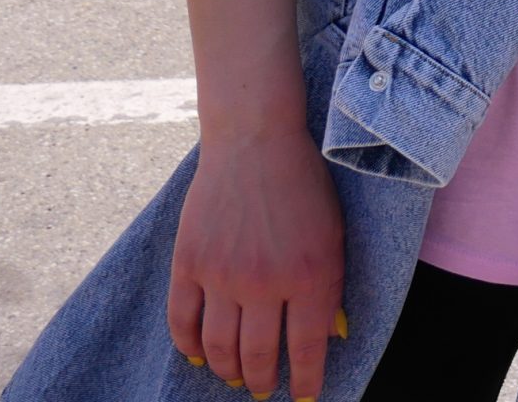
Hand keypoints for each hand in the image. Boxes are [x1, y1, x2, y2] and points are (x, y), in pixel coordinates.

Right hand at [168, 122, 345, 399]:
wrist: (257, 141)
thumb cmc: (305, 186)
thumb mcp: (334, 235)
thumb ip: (329, 287)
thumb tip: (328, 337)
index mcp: (313, 274)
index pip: (306, 348)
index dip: (305, 380)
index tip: (305, 398)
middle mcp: (267, 281)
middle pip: (258, 355)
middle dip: (264, 381)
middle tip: (266, 390)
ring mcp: (223, 274)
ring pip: (219, 347)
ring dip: (228, 371)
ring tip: (237, 379)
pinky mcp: (189, 264)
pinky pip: (183, 321)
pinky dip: (189, 346)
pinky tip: (199, 355)